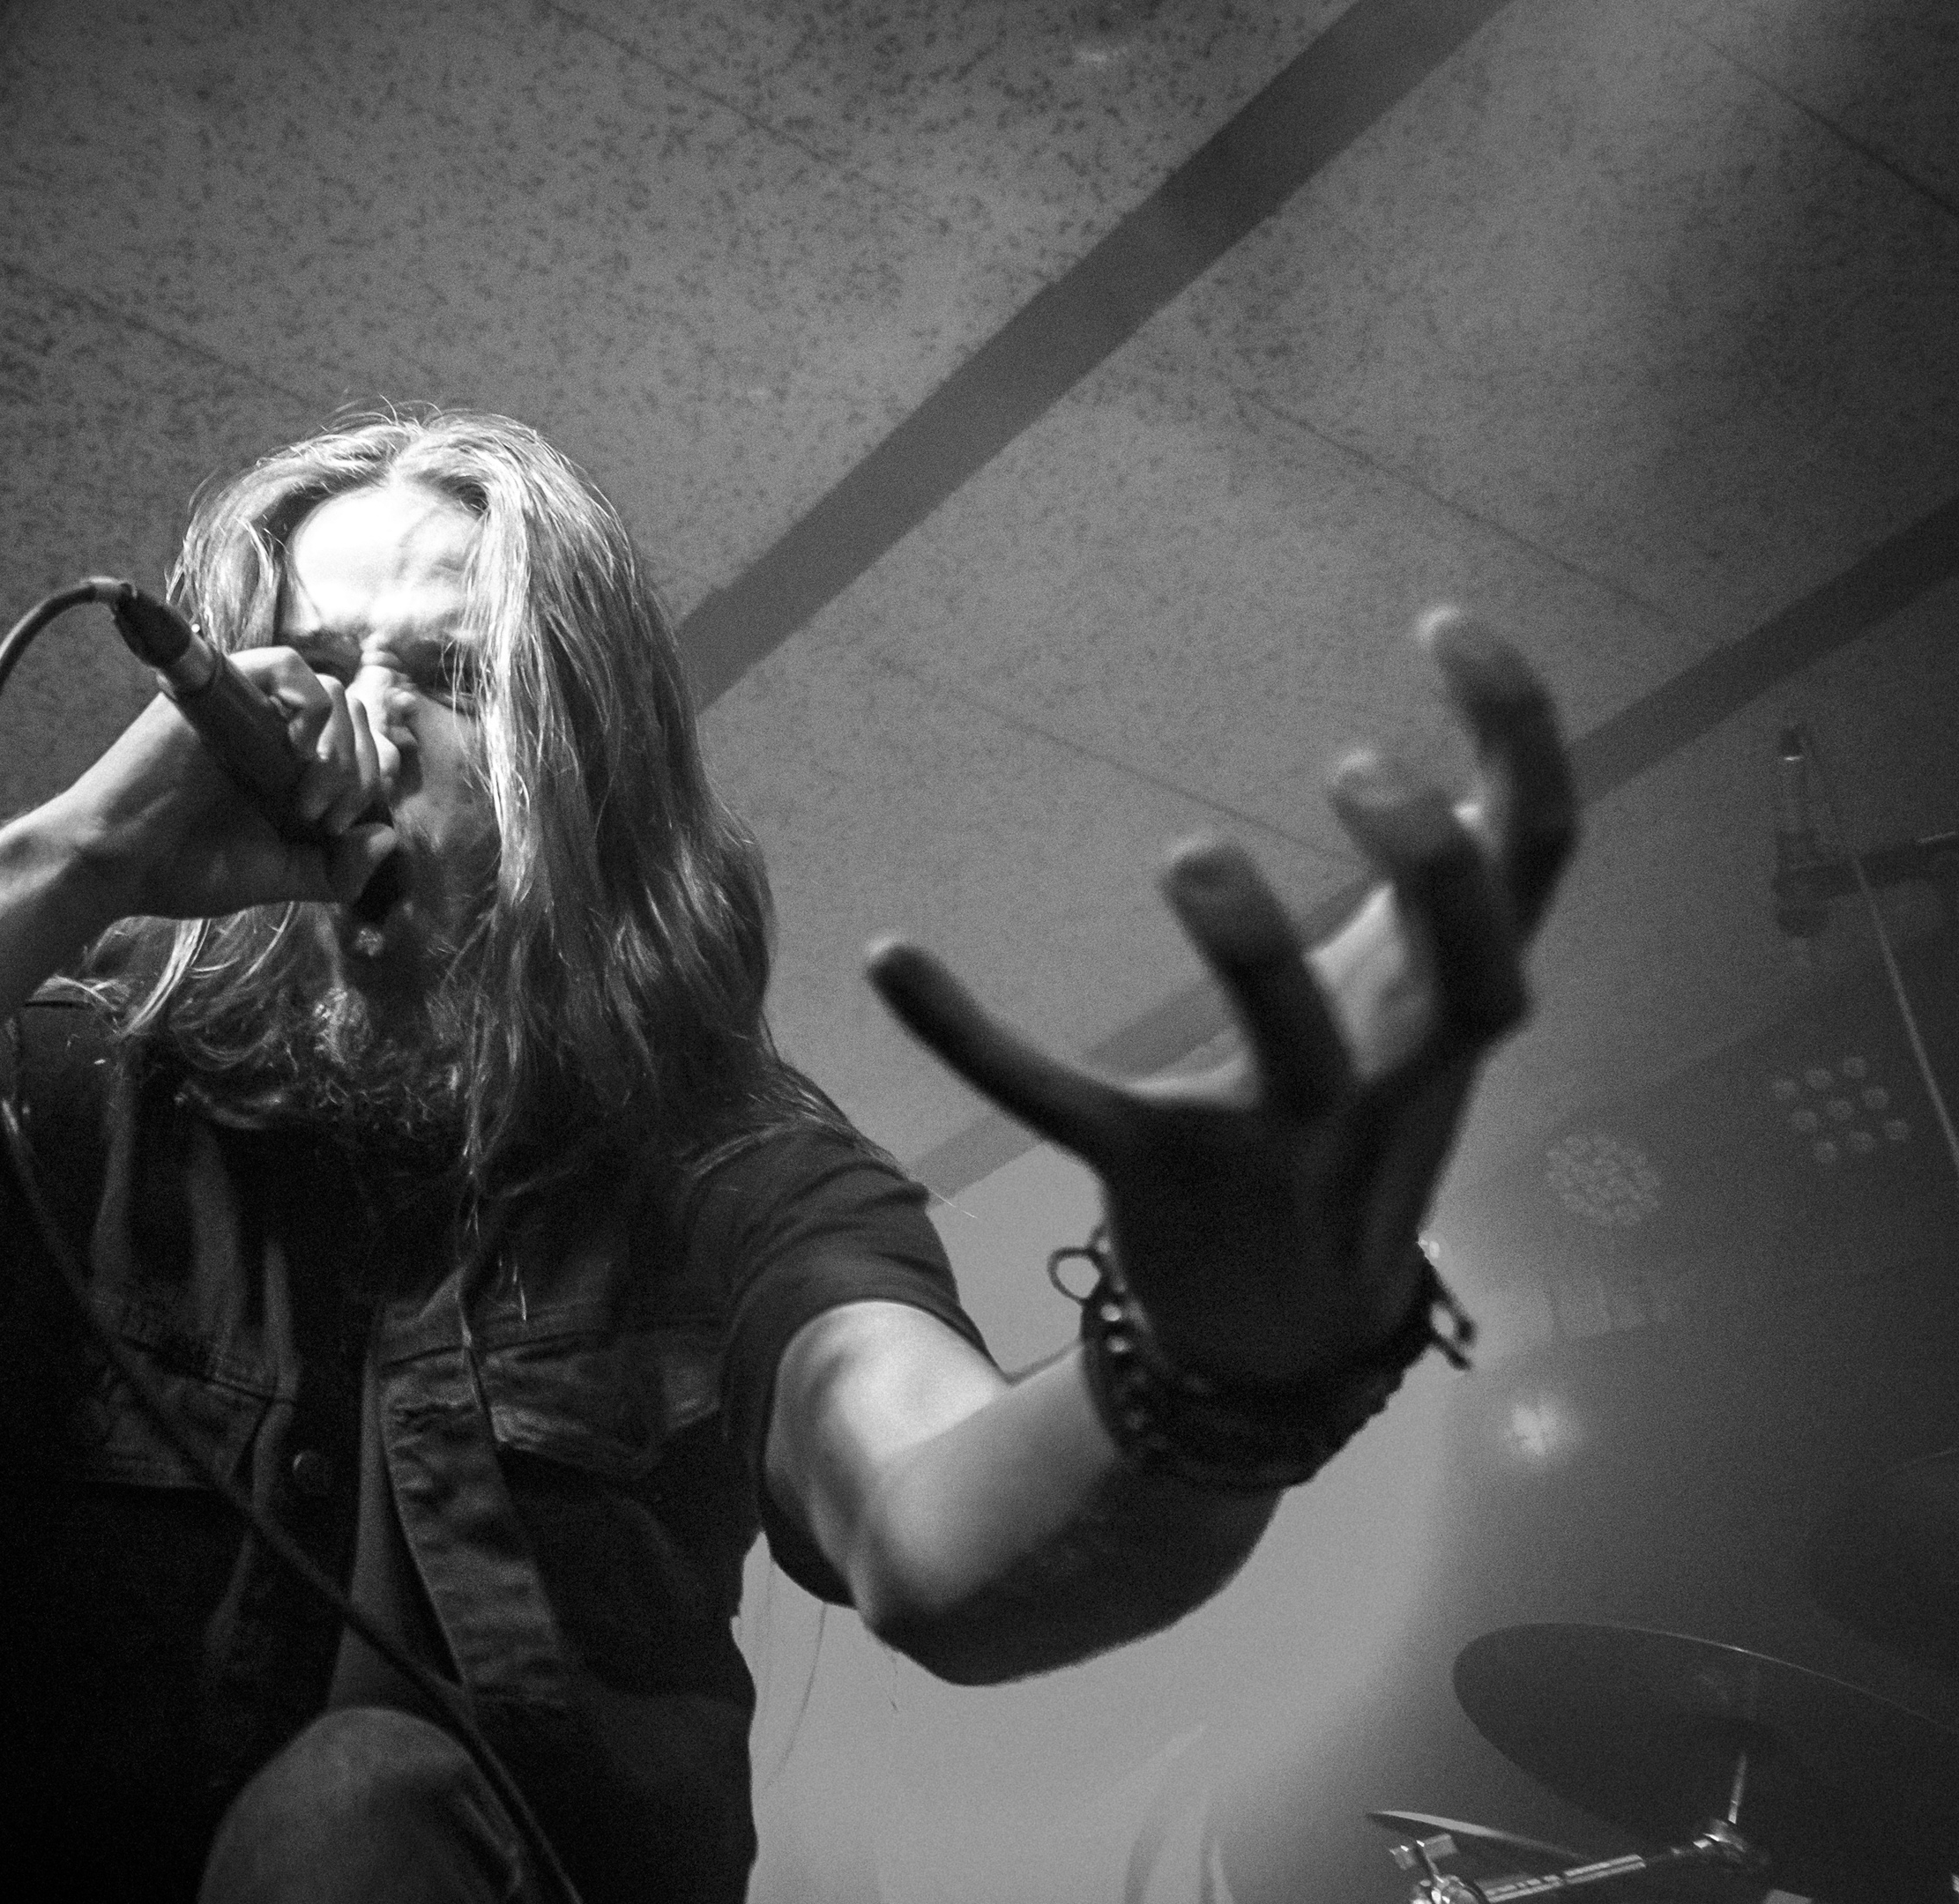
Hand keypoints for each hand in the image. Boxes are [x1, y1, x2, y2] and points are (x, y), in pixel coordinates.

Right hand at [42, 646, 398, 921]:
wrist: (118, 864)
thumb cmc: (185, 868)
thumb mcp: (278, 875)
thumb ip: (336, 868)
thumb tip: (389, 836)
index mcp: (287, 766)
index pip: (360, 745)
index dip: (372, 778)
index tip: (343, 827)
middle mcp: (271, 729)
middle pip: (353, 719)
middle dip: (358, 774)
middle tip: (323, 821)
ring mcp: (246, 706)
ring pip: (330, 694)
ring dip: (338, 752)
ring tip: (306, 802)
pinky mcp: (220, 689)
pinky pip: (287, 665)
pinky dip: (310, 705)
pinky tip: (296, 752)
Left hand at [869, 610, 1575, 1384]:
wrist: (1282, 1335)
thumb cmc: (1355, 1128)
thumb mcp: (1412, 1006)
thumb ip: (1444, 896)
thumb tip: (1479, 742)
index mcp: (1449, 1002)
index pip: (1540, 856)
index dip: (1520, 735)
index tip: (1440, 619)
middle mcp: (1396, 1074)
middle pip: (1474, 971)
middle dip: (1430, 867)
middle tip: (1351, 765)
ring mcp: (1282, 1139)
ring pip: (1299, 1052)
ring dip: (1252, 952)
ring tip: (1189, 851)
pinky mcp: (1157, 1177)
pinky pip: (1062, 1102)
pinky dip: (971, 1034)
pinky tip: (885, 953)